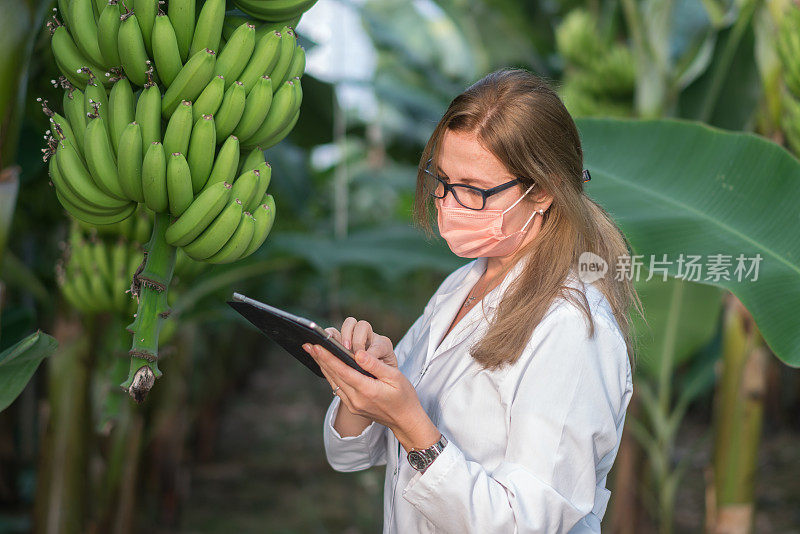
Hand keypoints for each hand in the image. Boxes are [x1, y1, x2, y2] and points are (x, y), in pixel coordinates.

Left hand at [303, 318, 440, 451]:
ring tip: (312, 352)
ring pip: (333, 382)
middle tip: (307, 344)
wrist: (405, 421)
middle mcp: (356, 400)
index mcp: (367, 390)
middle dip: (320, 359)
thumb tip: (358, 353)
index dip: (329, 357)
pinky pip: (338, 388)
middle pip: (334, 376)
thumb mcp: (395, 377)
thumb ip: (375, 365)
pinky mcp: (352, 407)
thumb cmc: (404, 396)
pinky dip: (330, 375)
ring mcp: (353, 405)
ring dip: (322, 366)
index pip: (343, 371)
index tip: (317, 346)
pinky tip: (325, 365)